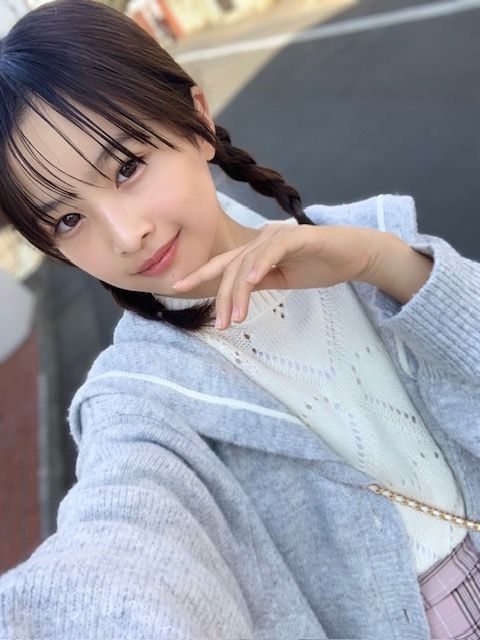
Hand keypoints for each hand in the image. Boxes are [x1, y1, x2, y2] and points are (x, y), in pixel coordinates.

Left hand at [172, 223, 387, 328]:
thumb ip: (260, 282)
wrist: (354, 255)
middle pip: (232, 268)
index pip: (224, 264)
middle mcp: (263, 240)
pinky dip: (261, 264)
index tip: (179, 289)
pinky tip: (252, 281)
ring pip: (248, 263)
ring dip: (239, 291)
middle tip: (221, 323)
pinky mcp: (298, 237)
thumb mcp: (283, 279)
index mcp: (257, 251)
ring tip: (236, 316)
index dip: (201, 275)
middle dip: (223, 297)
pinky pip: (273, 250)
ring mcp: (279, 236)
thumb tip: (237, 293)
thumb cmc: (320, 265)